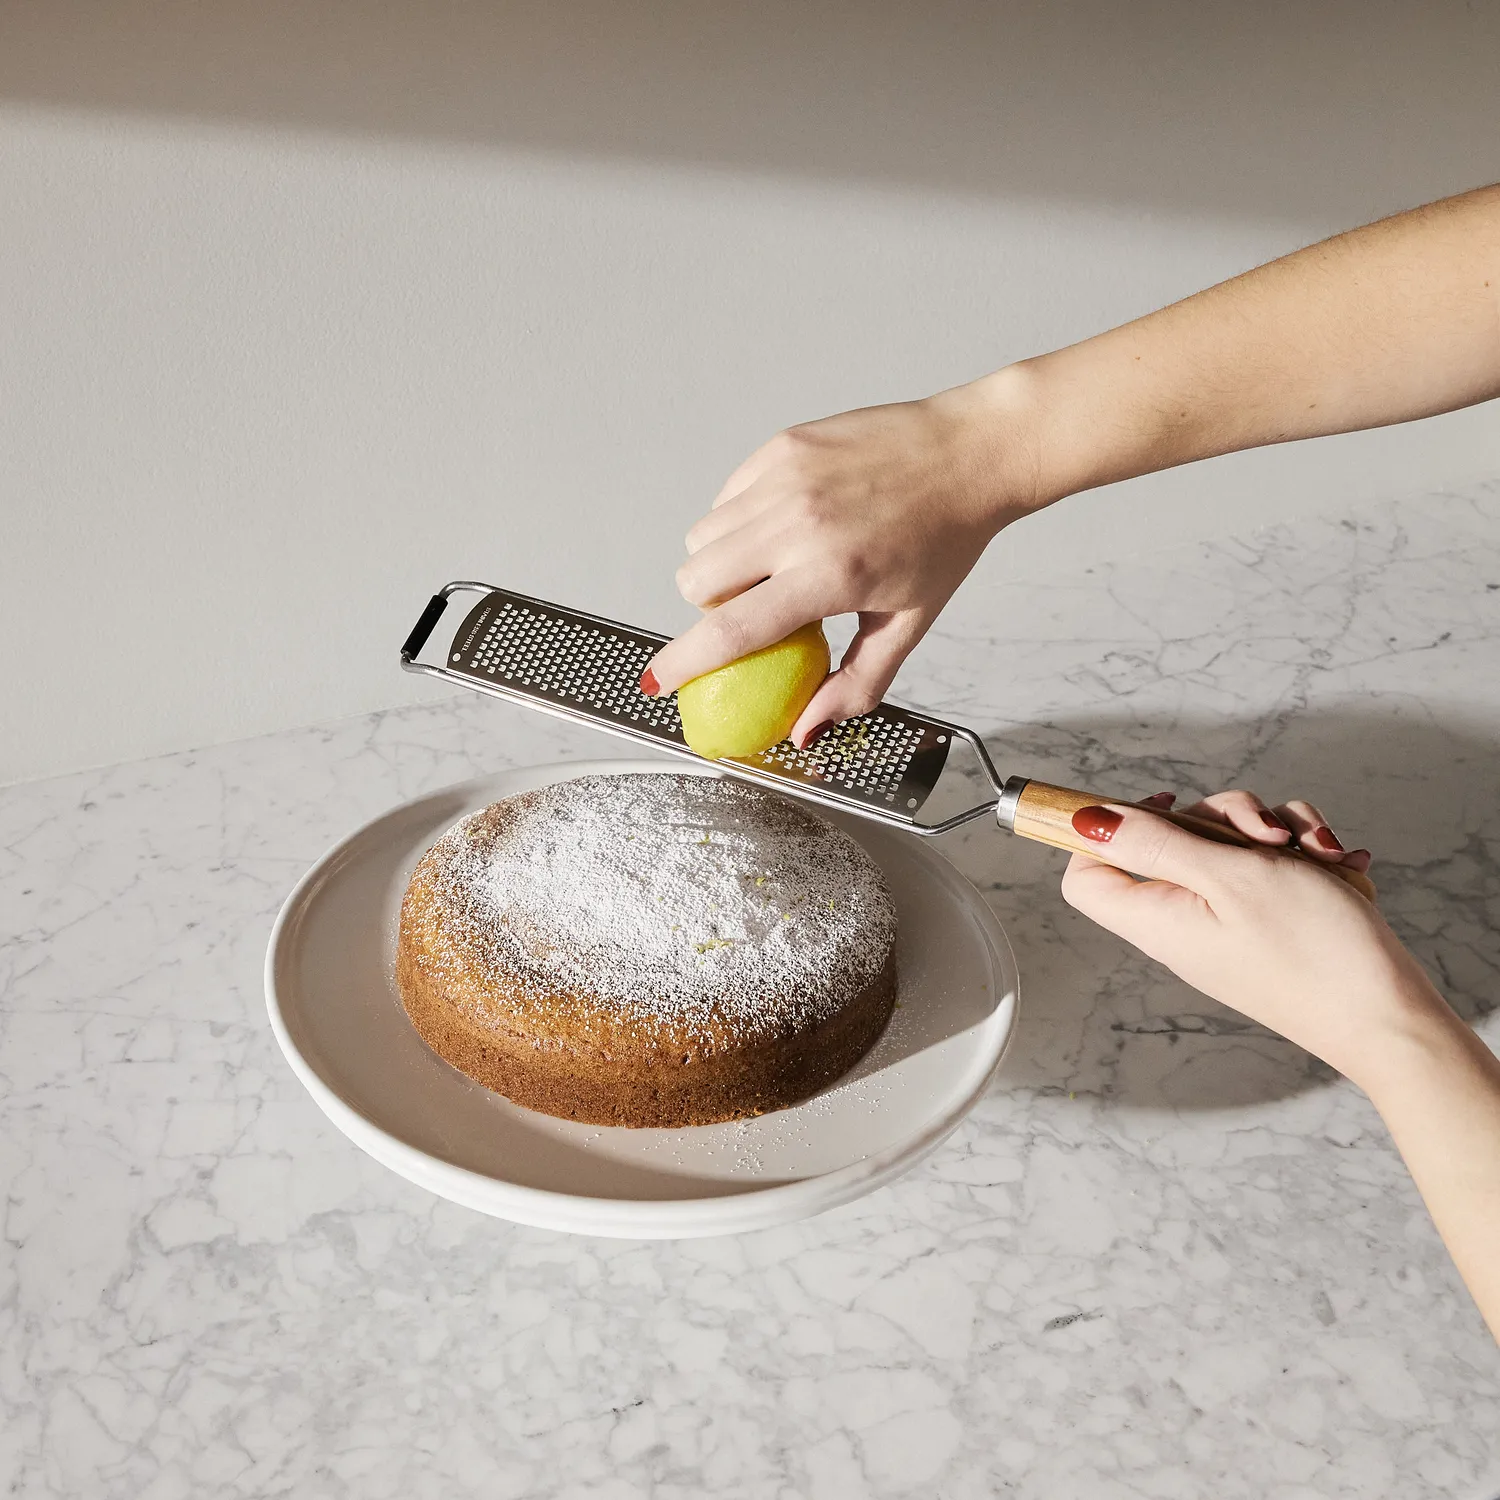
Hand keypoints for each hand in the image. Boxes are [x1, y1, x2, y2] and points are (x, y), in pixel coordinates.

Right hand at [641, 374, 1038, 743]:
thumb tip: (807, 729)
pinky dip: (738, 520)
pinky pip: (725, 496)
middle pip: (696, 581)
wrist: (968, 455)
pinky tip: (783, 524)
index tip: (656, 682)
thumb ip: (855, 684)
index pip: (730, 631)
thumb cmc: (944, 539)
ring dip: (720, 564)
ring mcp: (784, 479)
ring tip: (771, 565)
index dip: (682, 663)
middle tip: (754, 609)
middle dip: (709, 607)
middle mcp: (796, 524)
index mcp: (828, 575)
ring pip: (702, 537)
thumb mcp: (907, 624)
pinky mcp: (781, 447)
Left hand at [1059, 789, 1446, 1086]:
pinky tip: (1339, 866)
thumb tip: (1084, 820)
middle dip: (1225, 817)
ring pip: (1231, 845)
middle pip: (1171, 842)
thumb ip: (1157, 843)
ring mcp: (1230, 923)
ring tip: (1317, 853)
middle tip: (1266, 834)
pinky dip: (1306, 858)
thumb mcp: (1230, 877)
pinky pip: (1273, 868)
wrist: (1394, 1018)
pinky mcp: (1271, 924)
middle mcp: (1185, 922)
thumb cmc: (1314, 952)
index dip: (1109, 831)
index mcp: (1157, 918)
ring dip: (1279, 832)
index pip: (1087, 873)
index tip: (1160, 806)